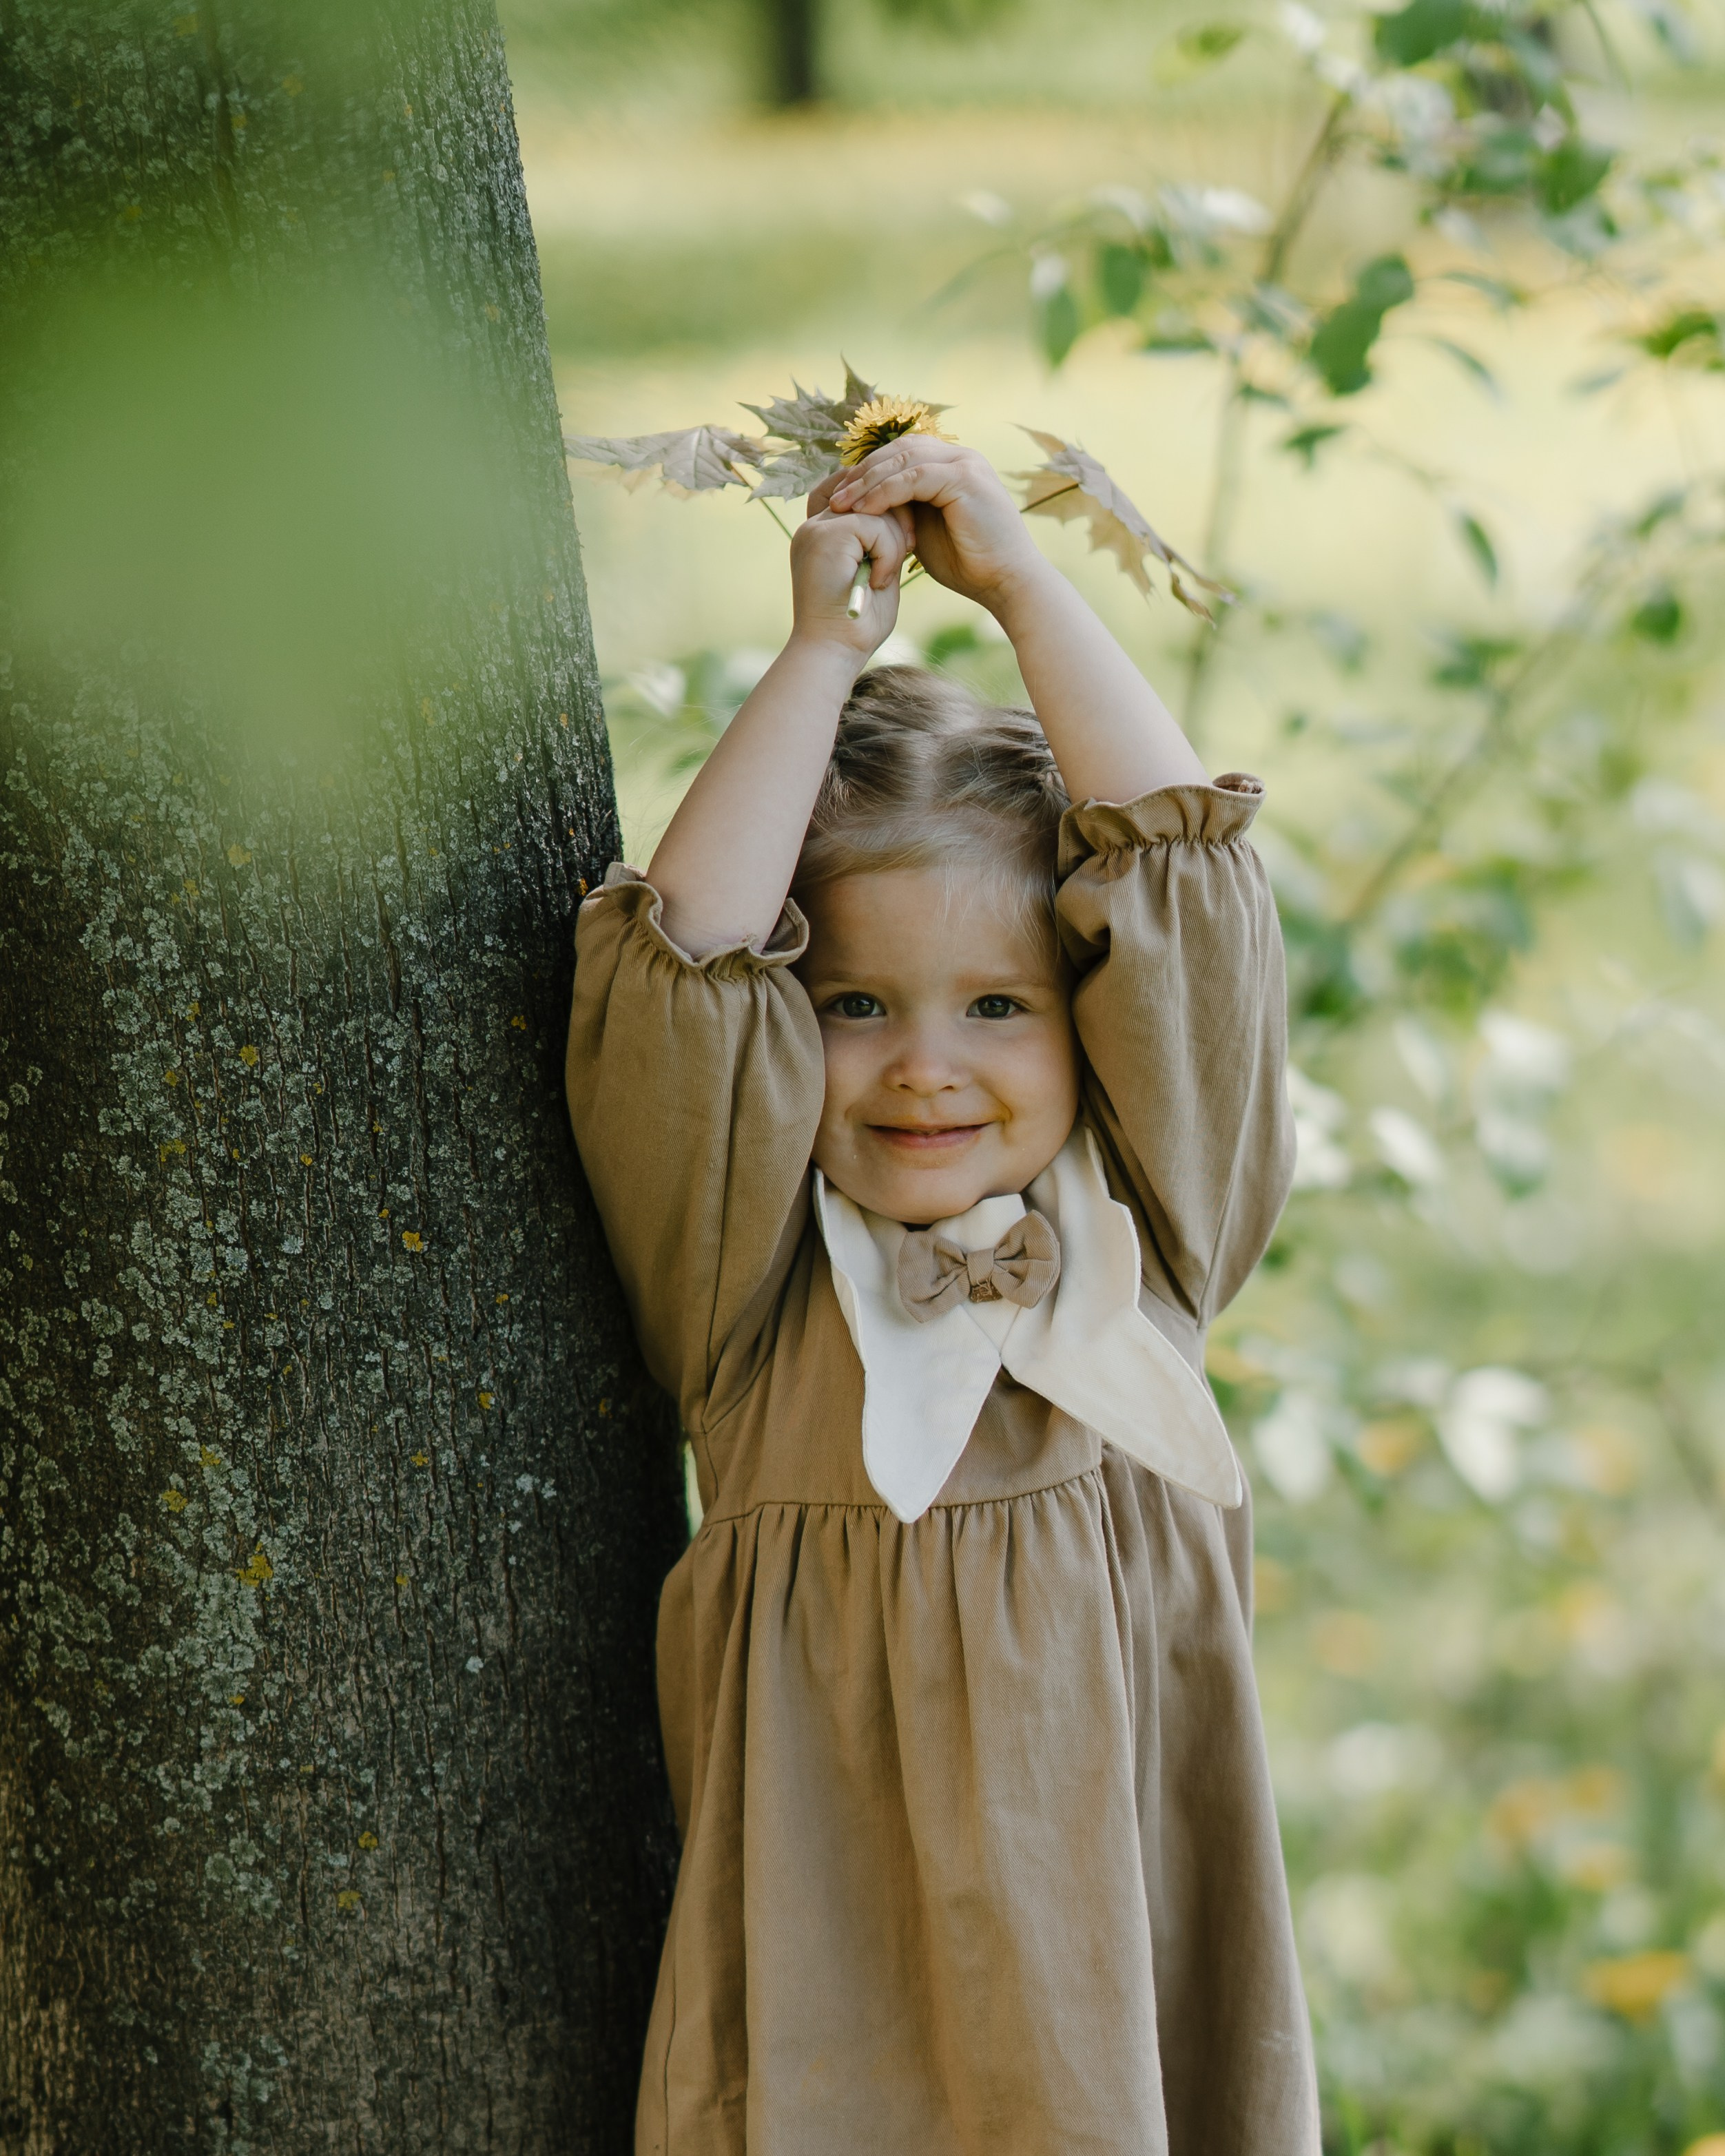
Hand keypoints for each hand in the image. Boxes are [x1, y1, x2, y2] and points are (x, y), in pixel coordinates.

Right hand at [789, 504, 912, 658]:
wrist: (833, 654)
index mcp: (821, 534)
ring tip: (884, 578)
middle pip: (868, 491)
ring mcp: (816, 529)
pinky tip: (879, 582)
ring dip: (894, 542)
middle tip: (909, 549)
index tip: (904, 538)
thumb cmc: (856, 626)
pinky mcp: (827, 537)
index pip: (856, 493)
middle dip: (897, 518)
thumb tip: (905, 514)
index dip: (885, 506)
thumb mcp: (875, 572)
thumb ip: (883, 542)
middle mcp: (813, 526)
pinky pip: (876, 526)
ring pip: (876, 507)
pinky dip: (888, 553)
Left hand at [819, 441, 1046, 614]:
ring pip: (904, 459)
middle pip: (899, 449)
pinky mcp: (965, 478)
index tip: (841, 495)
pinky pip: (914, 477)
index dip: (869, 471)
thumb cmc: (969, 565)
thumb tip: (869, 507)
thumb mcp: (926, 532)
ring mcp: (966, 463)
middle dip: (863, 472)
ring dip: (868, 481)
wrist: (1006, 583)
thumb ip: (905, 512)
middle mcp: (961, 457)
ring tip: (842, 505)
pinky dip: (886, 492)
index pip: (902, 454)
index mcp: (953, 465)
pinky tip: (865, 510)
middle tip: (834, 497)